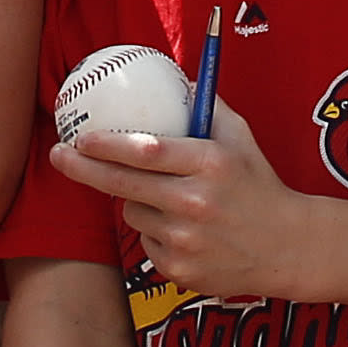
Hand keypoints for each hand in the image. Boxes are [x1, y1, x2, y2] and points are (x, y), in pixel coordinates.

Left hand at [49, 100, 332, 300]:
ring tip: (172, 200)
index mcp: (210, 164)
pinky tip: (185, 230)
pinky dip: (155, 233)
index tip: (80, 137)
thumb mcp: (240, 137)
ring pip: (134, 213)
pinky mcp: (180, 271)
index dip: (107, 145)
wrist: (288, 247)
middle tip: (59, 155)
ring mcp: (186, 241)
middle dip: (83, 169)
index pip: (146, 151)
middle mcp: (196, 203)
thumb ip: (205, 106)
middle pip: (123, 185)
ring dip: (138, 202)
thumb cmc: (259, 184)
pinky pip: (146, 243)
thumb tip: (174, 75)